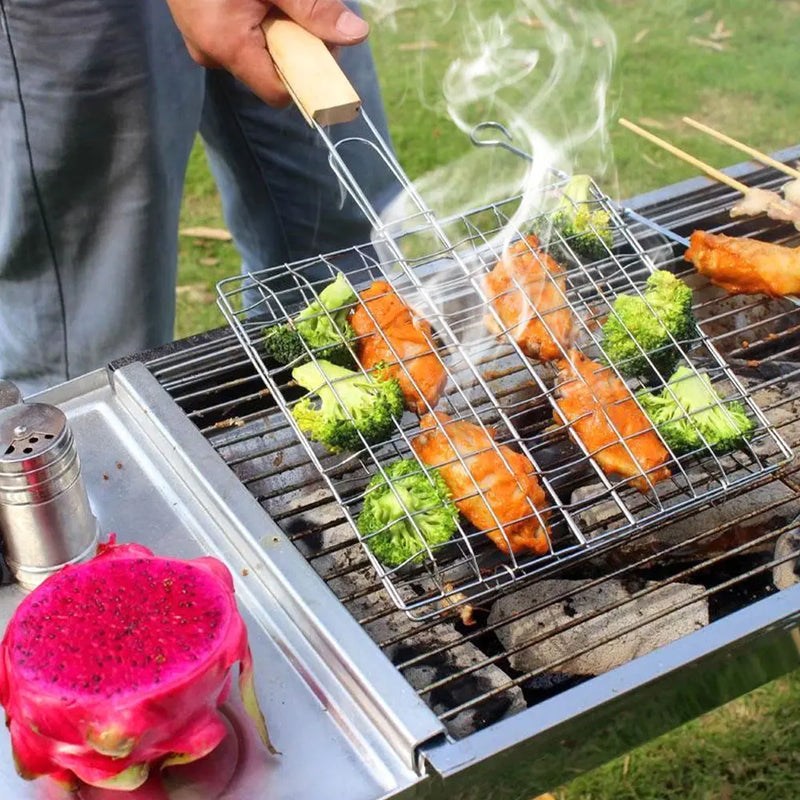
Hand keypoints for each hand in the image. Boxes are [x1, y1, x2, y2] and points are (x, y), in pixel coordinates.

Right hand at [164, 0, 368, 104]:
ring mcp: (203, 43)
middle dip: (295, 45)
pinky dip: (258, 22)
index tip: (321, 46)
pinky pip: (240, 38)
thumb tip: (355, 35)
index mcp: (227, 46)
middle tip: (295, 7)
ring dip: (277, 30)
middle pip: (272, 73)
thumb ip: (313, 8)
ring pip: (258, 54)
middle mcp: (211, 54)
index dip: (306, 76)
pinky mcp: (201, 29)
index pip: (279, 93)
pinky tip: (254, 0)